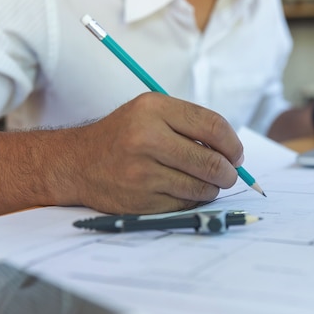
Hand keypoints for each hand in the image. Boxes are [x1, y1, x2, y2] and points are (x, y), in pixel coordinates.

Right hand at [62, 92, 242, 213]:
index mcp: (154, 108)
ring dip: (212, 188)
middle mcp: (147, 138)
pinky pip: (185, 204)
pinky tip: (181, 190)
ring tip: (205, 182)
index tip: (237, 155)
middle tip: (229, 175)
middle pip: (212, 162)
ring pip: (202, 187)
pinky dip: (192, 200)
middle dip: (229, 172)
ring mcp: (143, 172)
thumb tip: (235, 154)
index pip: (214, 126)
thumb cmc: (124, 135)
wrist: (76, 163)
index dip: (233, 144)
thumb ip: (191, 125)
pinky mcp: (141, 200)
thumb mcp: (151, 112)